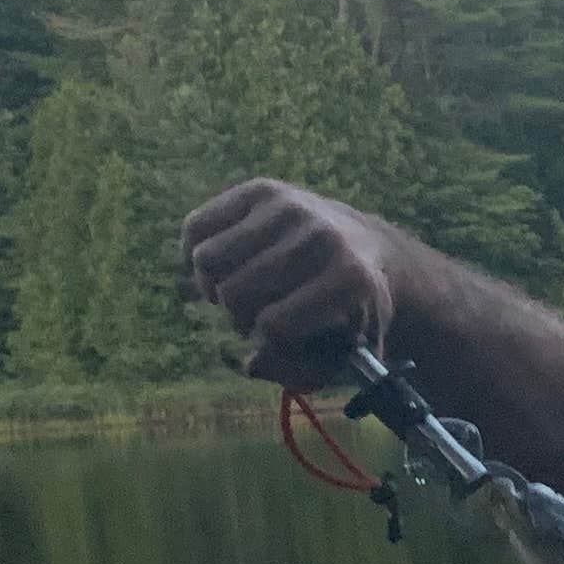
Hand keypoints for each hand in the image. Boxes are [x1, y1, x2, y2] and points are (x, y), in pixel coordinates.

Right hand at [181, 179, 408, 383]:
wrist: (367, 249)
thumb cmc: (346, 311)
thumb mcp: (343, 354)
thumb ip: (298, 373)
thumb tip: (252, 363)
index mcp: (349, 280)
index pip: (272, 325)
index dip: (263, 344)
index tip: (276, 340)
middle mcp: (321, 237)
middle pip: (235, 292)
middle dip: (238, 317)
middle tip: (255, 316)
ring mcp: (290, 207)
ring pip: (208, 259)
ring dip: (214, 287)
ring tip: (239, 291)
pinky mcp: (262, 190)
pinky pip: (196, 227)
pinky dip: (195, 254)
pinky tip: (219, 267)